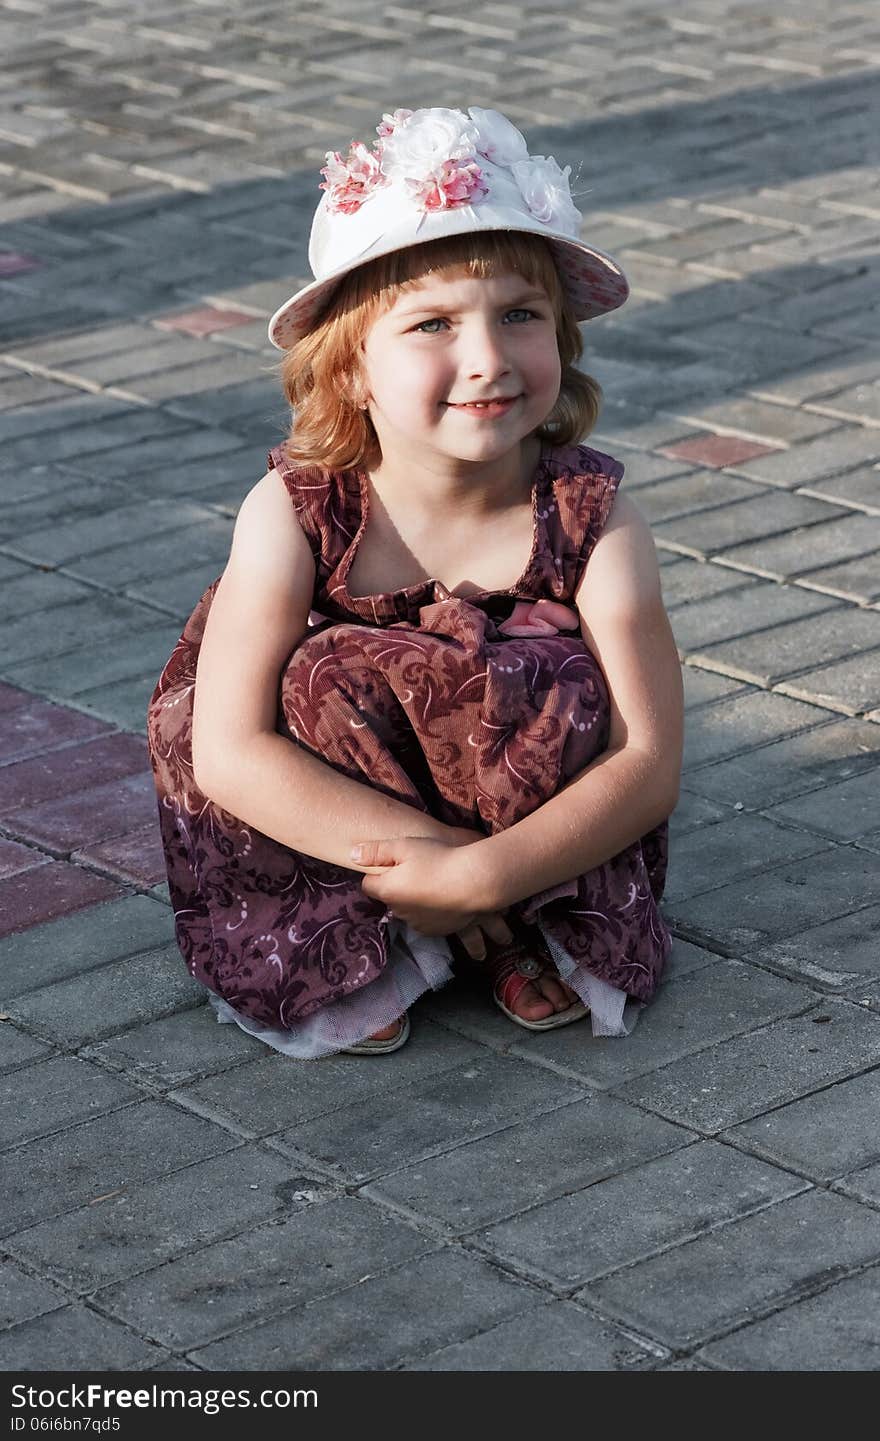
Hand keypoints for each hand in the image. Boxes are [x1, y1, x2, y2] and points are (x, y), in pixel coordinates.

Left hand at [351, 834, 511, 957]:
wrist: (474, 882)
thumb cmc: (438, 859)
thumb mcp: (405, 846)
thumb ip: (375, 851)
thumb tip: (352, 855)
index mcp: (387, 891)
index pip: (368, 885)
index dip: (379, 873)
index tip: (394, 865)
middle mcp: (398, 912)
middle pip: (390, 897)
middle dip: (398, 887)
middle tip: (418, 870)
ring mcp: (417, 924)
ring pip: (408, 910)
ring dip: (414, 900)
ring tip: (433, 884)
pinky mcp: (436, 932)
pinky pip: (426, 921)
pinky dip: (431, 912)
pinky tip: (443, 898)